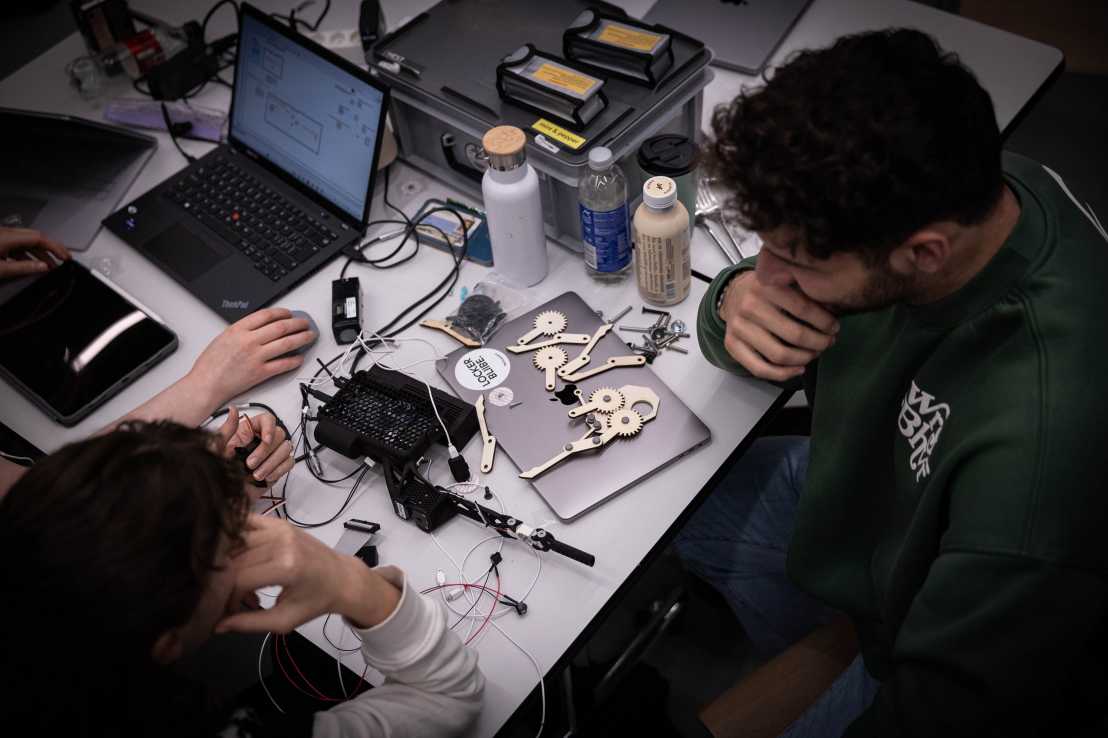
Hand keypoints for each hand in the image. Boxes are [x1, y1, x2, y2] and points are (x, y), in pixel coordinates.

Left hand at [0, 227, 69, 279]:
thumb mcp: (1, 269)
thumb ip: (23, 267)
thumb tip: (43, 267)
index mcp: (8, 237)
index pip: (39, 238)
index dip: (55, 247)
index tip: (64, 257)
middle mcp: (6, 233)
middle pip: (35, 237)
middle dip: (52, 248)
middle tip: (64, 257)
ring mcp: (3, 237)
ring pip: (27, 242)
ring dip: (41, 252)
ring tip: (51, 264)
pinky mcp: (0, 242)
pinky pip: (19, 246)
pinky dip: (29, 254)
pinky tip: (33, 263)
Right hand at [185, 308, 314, 409]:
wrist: (206, 384)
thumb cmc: (211, 364)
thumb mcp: (224, 337)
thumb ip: (243, 330)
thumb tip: (262, 326)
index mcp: (238, 329)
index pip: (267, 315)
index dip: (282, 313)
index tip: (290, 314)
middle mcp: (249, 341)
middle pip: (281, 327)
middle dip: (297, 323)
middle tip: (305, 323)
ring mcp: (256, 357)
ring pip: (286, 343)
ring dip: (302, 338)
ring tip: (310, 336)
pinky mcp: (260, 373)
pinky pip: (283, 364)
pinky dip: (294, 360)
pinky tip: (300, 358)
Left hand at [215, 406, 293, 488]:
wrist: (223, 495)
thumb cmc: (217, 471)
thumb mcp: (217, 449)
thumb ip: (227, 429)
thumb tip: (234, 410)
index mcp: (248, 432)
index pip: (268, 420)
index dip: (269, 428)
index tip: (265, 439)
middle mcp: (261, 440)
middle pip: (279, 435)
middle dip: (266, 451)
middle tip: (251, 464)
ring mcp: (271, 454)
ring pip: (286, 449)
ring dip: (272, 463)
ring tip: (257, 475)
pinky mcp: (277, 467)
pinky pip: (289, 463)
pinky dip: (279, 470)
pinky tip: (266, 477)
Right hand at [216, 515, 400, 633]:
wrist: (341, 577)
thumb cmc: (315, 601)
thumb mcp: (284, 620)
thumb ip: (249, 623)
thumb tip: (216, 626)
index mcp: (286, 567)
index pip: (239, 580)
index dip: (229, 598)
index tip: (231, 610)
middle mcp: (281, 542)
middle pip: (235, 560)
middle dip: (226, 582)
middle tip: (234, 597)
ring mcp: (280, 528)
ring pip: (236, 542)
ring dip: (230, 563)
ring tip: (240, 581)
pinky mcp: (279, 522)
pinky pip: (247, 524)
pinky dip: (236, 540)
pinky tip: (238, 557)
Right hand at [719, 271, 838, 381]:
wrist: (733, 293)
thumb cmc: (766, 290)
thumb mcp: (784, 280)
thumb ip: (805, 292)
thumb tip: (835, 312)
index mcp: (767, 285)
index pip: (803, 309)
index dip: (824, 322)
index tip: (834, 328)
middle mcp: (750, 305)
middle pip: (794, 335)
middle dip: (818, 343)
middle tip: (828, 342)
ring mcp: (739, 327)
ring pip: (779, 355)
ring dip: (804, 358)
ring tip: (815, 353)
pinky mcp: (731, 344)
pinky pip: (759, 368)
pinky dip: (783, 374)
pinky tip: (799, 369)